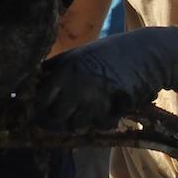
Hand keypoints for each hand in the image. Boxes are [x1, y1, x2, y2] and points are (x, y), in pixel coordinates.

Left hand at [33, 27, 177, 131]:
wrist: (147, 52)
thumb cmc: (109, 55)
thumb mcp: (78, 56)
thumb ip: (55, 72)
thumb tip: (29, 93)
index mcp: (64, 68)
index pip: (40, 99)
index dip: (39, 111)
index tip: (44, 115)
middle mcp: (76, 82)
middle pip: (55, 118)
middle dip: (59, 123)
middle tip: (67, 120)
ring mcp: (96, 94)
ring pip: (77, 125)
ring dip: (82, 123)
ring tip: (90, 111)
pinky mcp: (115, 105)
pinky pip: (101, 124)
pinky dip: (103, 122)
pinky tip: (109, 110)